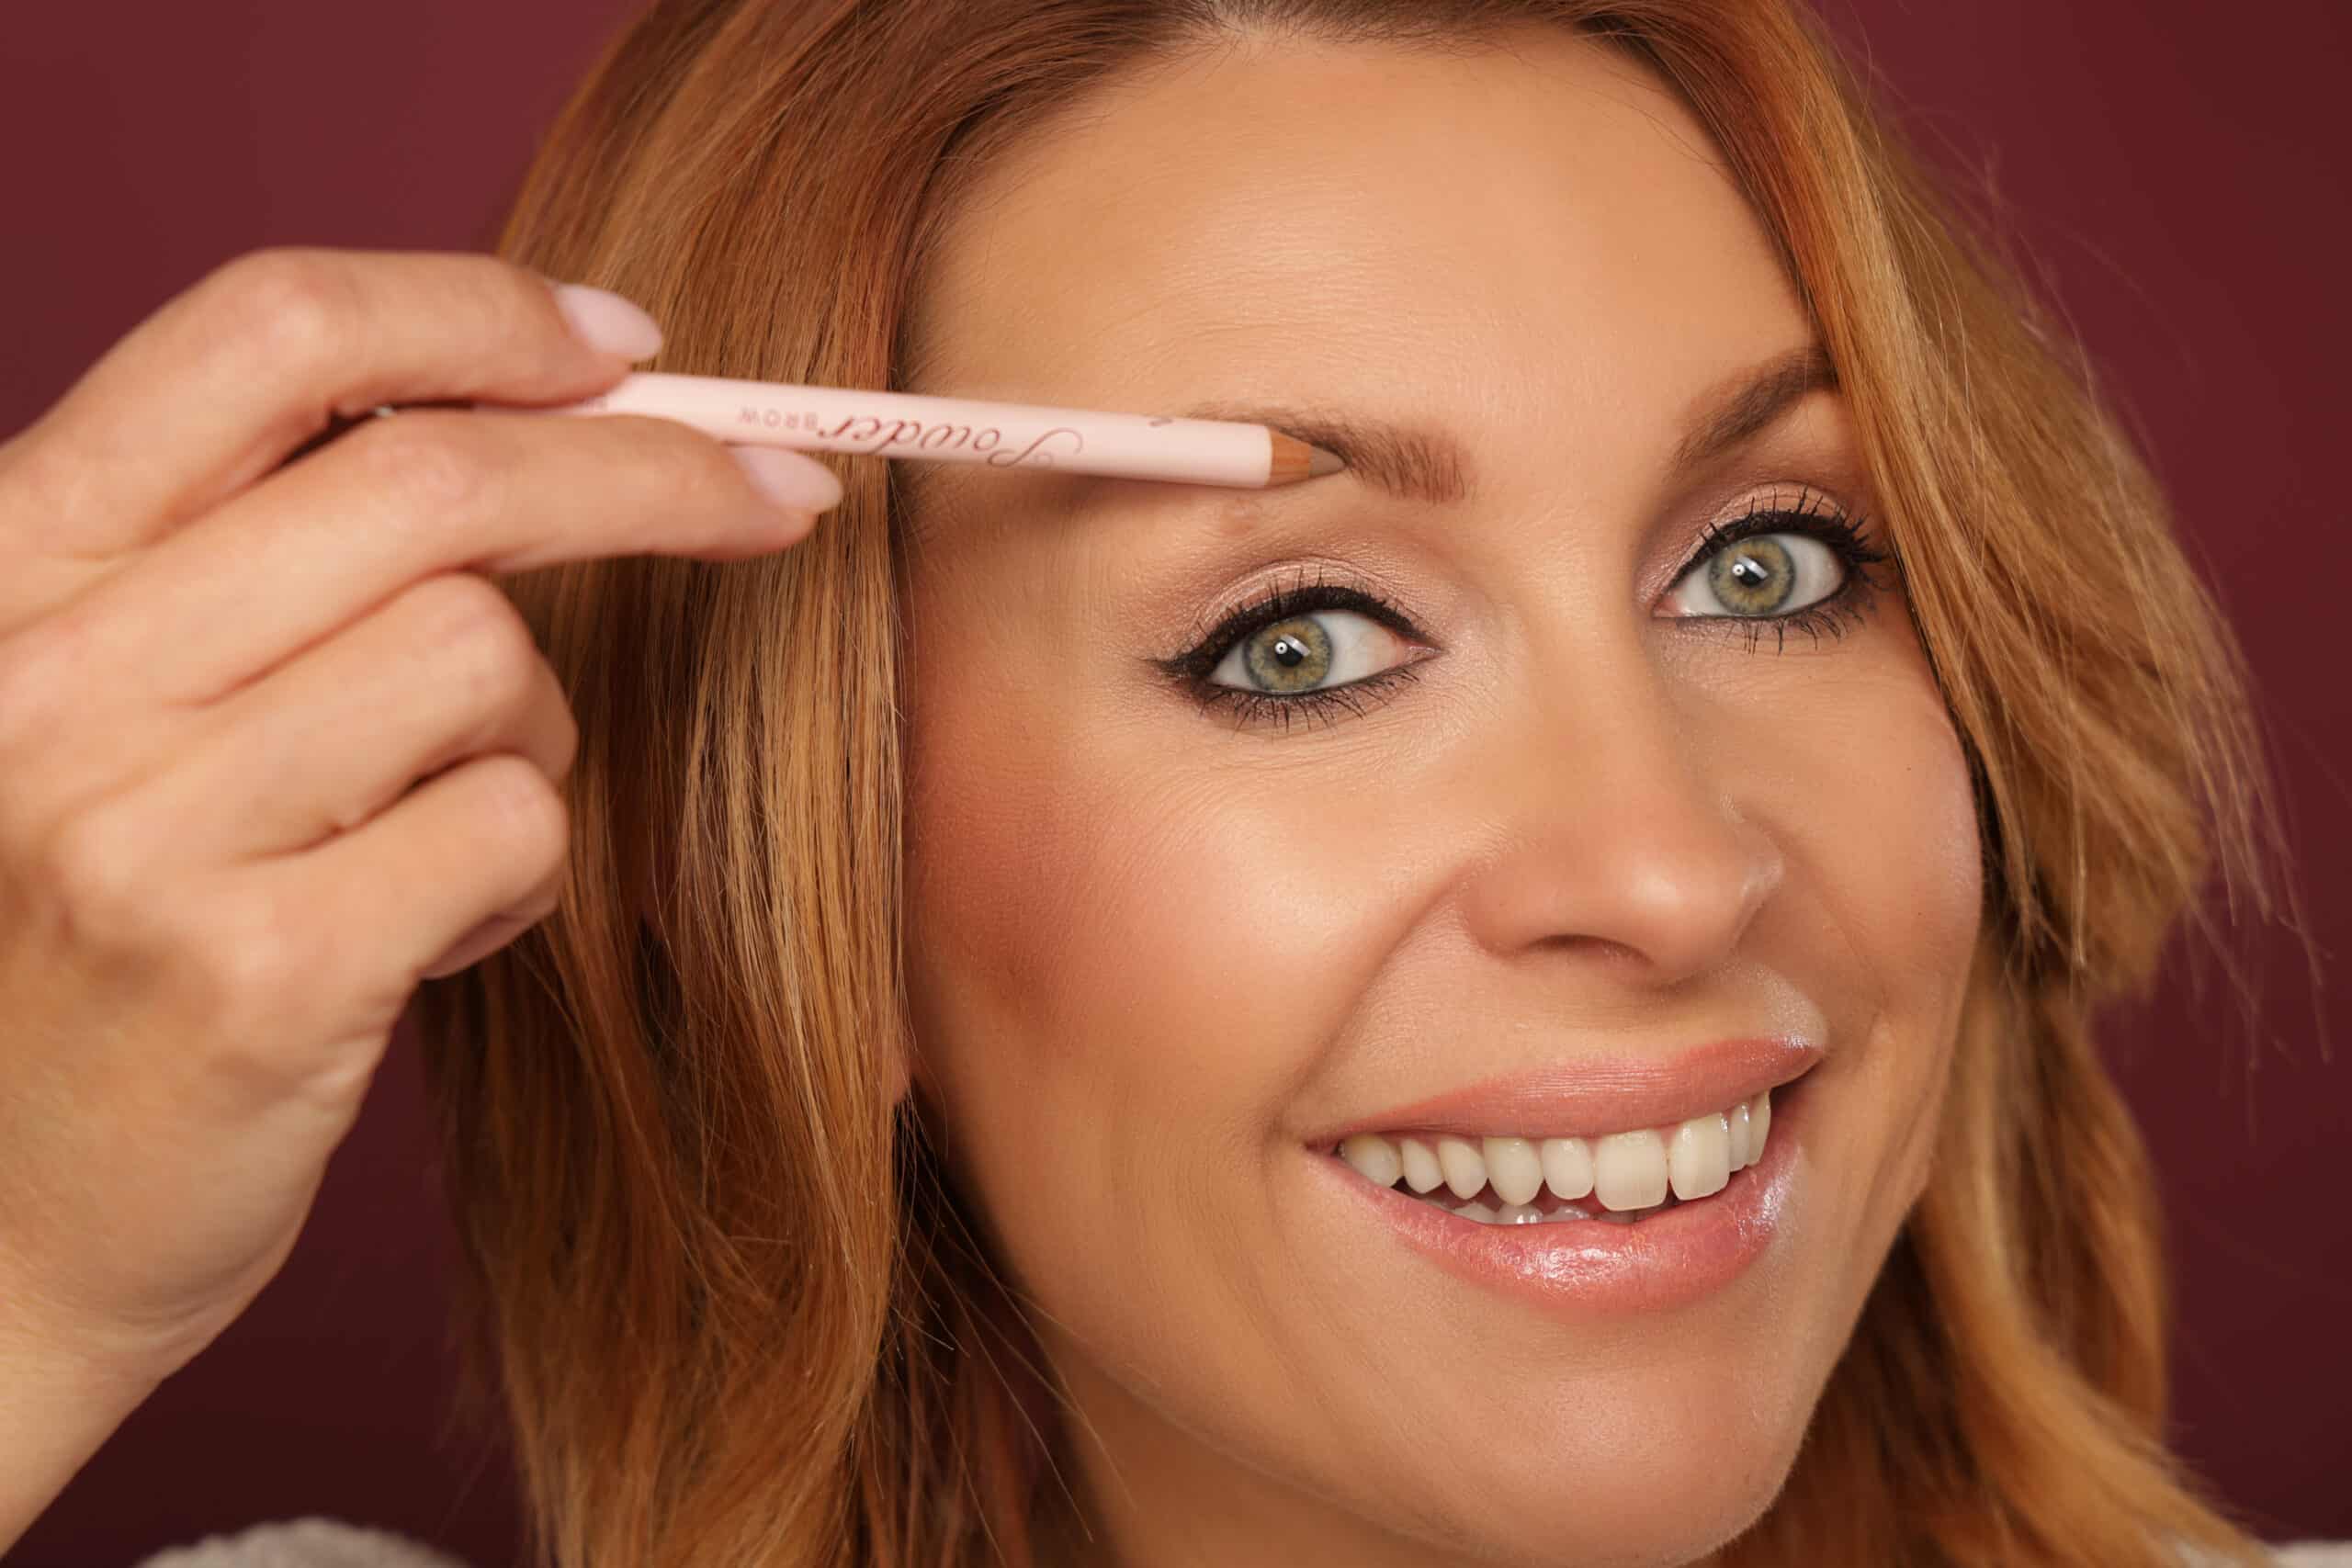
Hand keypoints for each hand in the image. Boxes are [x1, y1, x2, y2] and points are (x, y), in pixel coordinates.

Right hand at [0, 246, 838, 1385]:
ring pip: (486, 656)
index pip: (267, 333)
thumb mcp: (95, 712)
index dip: (478, 312)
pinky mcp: (251, 973)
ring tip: (438, 831)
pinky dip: (519, 871)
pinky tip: (430, 937)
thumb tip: (544, 427)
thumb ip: (249, 568)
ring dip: (531, 733)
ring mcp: (139, 825)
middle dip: (651, 473)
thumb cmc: (74, 957)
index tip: (627, 347)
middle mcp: (48, 673)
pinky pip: (510, 822)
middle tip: (777, 496)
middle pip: (433, 478)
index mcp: (7, 568)